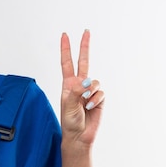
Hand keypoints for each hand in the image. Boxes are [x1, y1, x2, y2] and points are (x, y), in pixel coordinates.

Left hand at [60, 30, 103, 145]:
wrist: (79, 136)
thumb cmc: (69, 121)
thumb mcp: (68, 105)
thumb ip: (76, 91)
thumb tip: (86, 81)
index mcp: (68, 84)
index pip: (66, 62)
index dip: (66, 49)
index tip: (65, 35)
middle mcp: (79, 85)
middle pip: (83, 61)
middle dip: (84, 47)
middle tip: (86, 31)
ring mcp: (90, 91)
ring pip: (94, 82)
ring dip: (90, 92)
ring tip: (84, 104)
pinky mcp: (99, 99)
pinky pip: (100, 92)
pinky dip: (96, 100)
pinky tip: (90, 108)